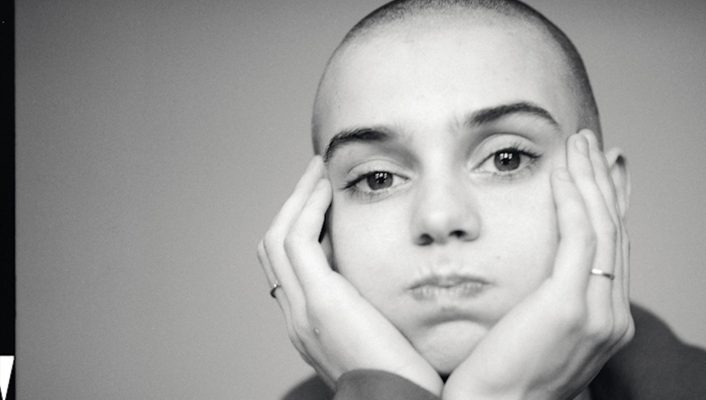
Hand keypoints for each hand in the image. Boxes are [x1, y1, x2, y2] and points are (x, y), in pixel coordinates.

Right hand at [257, 156, 442, 394]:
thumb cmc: (406, 377)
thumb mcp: (382, 332)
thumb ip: (372, 303)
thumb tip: (385, 270)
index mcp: (309, 324)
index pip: (287, 264)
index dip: (299, 225)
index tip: (324, 198)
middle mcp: (296, 317)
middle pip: (273, 247)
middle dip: (292, 205)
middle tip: (315, 175)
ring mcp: (303, 311)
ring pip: (278, 238)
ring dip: (297, 198)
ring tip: (318, 170)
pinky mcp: (321, 304)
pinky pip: (299, 241)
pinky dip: (308, 209)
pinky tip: (326, 189)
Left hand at [442, 131, 632, 399]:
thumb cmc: (501, 379)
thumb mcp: (537, 336)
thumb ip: (550, 304)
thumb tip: (543, 275)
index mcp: (606, 324)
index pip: (614, 251)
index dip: (612, 206)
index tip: (606, 173)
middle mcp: (612, 317)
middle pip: (614, 233)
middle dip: (604, 183)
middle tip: (594, 146)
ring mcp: (597, 313)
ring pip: (601, 227)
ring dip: (590, 178)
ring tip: (579, 143)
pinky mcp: (570, 306)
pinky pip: (577, 236)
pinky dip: (572, 198)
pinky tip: (562, 171)